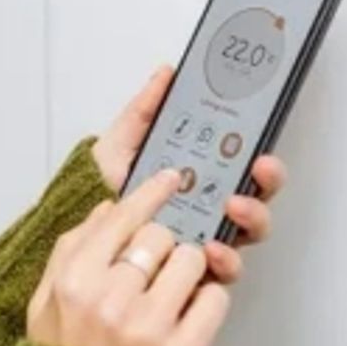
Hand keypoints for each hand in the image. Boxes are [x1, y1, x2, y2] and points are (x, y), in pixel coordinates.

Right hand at [27, 169, 228, 345]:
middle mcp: (110, 300)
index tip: (170, 180)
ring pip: (193, 260)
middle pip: (161, 235)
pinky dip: (207, 302)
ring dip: (189, 271)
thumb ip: (70, 251)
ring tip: (172, 293)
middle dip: (166, 245)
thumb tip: (107, 209)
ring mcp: (147, 328)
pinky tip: (187, 315)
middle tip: (159, 265)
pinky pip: (215, 298)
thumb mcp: (43, 304)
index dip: (151, 193)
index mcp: (73, 282)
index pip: (121, 217)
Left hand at [92, 66, 287, 283]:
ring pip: (249, 232)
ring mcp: (208, 238)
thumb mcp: (123, 142)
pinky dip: (225, 261)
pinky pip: (223, 271)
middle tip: (257, 169)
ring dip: (251, 217)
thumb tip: (167, 74)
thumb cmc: (102, 187)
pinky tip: (210, 249)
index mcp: (203, 175)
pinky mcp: (196, 271)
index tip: (260, 149)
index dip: (262, 159)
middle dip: (267, 182)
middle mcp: (212, 207)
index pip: (246, 166)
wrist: (79, 227)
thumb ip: (145, 110)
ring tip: (232, 207)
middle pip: (258, 196)